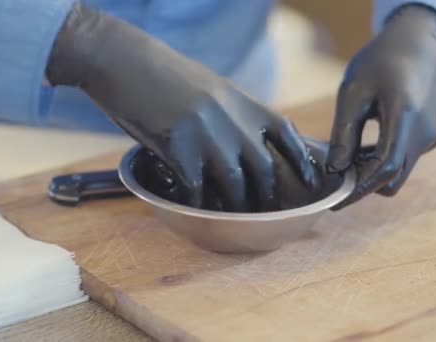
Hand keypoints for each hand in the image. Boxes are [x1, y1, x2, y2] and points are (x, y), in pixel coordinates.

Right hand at [47, 3, 318, 211]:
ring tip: (232, 214)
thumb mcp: (209, 86)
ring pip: (235, 184)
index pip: (286, 132)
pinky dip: (197, 202)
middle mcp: (232, 120)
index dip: (302, 159)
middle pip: (263, 168)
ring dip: (235, 204)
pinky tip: (193, 206)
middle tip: (263, 207)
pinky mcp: (179, 147)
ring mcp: (208, 135)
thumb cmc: (162, 73)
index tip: (312, 177)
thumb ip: (230, 112)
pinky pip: (196, 188)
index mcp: (242, 102)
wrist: (123, 59)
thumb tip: (241, 139)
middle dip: (266, 193)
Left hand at [326, 5, 435, 207]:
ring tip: (344, 159)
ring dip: (372, 173)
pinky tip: (362, 149)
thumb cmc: (382, 61)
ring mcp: (430, 138)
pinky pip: (405, 160)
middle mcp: (424, 134)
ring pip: (399, 172)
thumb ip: (345, 132)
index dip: (358, 190)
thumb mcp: (354, 91)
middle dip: (363, 186)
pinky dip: (383, 162)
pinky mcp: (430, 137)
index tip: (334, 203)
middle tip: (333, 179)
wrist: (422, 42)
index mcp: (405, 118)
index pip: (383, 169)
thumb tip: (335, 170)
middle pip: (393, 179)